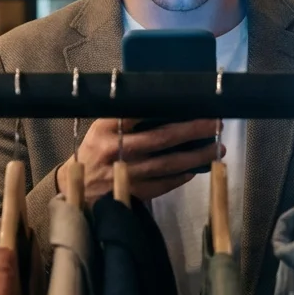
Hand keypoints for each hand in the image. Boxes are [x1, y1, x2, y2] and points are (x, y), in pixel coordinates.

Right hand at [57, 118, 223, 204]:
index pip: (138, 112)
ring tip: (216, 149)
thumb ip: (125, 118)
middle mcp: (117, 150)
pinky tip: (195, 170)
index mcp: (107, 128)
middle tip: (215, 124)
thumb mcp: (101, 128)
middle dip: (192, 130)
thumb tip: (164, 105)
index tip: (192, 101)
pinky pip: (164, 184)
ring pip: (168, 164)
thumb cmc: (93, 152)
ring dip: (195, 156)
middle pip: (161, 138)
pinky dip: (181, 177)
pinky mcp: (133, 192)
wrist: (77, 188)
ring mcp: (127, 174)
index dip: (168, 106)